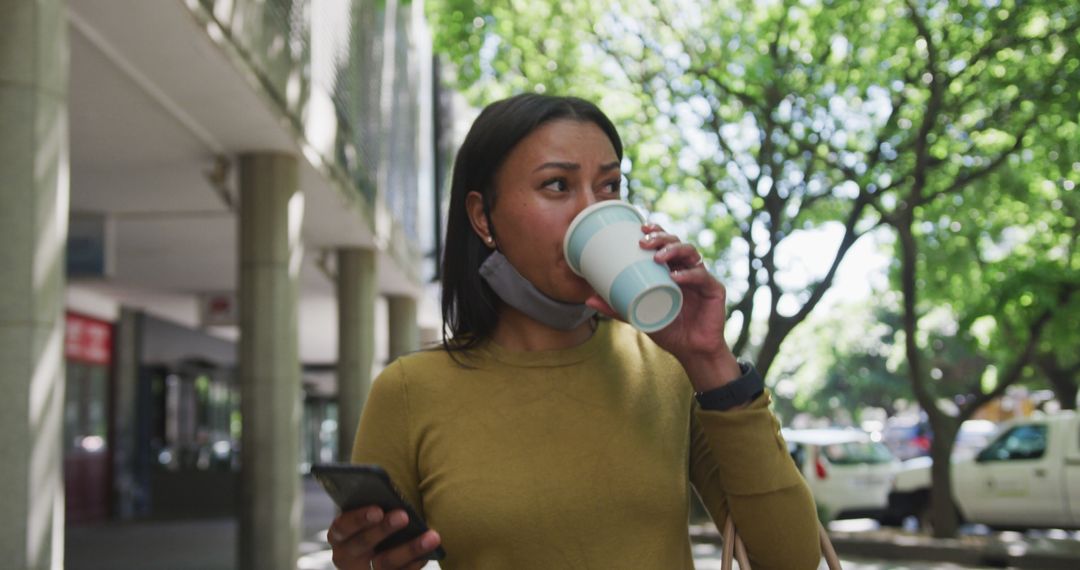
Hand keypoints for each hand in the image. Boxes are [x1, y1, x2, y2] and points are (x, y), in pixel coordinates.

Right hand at [327, 507, 440, 569]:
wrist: (374, 555)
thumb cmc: (373, 523)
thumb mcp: (366, 516)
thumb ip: (373, 507)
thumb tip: (393, 495)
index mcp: (339, 536)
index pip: (342, 527)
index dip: (359, 519)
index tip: (378, 510)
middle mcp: (346, 557)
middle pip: (363, 544)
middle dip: (384, 529)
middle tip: (404, 516)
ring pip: (386, 563)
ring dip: (410, 548)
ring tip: (431, 536)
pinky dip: (415, 563)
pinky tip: (429, 553)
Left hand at [585, 223, 740, 390]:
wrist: (691, 351)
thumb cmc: (667, 329)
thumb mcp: (638, 316)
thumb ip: (616, 307)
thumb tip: (587, 298)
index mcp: (672, 269)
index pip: (666, 243)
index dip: (656, 231)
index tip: (640, 229)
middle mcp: (687, 269)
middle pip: (677, 242)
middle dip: (661, 237)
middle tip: (644, 242)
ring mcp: (701, 278)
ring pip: (691, 253)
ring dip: (674, 250)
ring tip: (658, 257)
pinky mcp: (714, 290)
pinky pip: (702, 277)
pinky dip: (689, 275)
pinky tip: (676, 276)